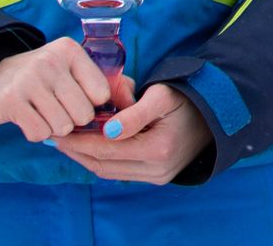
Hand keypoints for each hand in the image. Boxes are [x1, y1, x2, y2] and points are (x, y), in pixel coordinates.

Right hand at [0, 37, 113, 142]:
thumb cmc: (44, 79)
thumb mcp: (72, 71)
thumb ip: (106, 83)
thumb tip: (132, 101)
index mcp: (70, 51)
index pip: (101, 92)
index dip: (94, 104)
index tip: (81, 100)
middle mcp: (50, 61)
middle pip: (83, 113)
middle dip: (75, 120)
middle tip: (60, 109)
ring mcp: (28, 80)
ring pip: (63, 126)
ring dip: (55, 128)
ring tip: (45, 112)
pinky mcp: (10, 101)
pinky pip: (40, 133)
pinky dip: (38, 133)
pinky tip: (30, 118)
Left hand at [50, 81, 210, 183]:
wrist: (215, 112)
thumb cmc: (187, 96)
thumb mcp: (162, 95)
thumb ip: (134, 112)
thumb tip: (106, 132)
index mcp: (158, 148)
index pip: (105, 150)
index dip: (78, 142)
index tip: (59, 132)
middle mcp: (157, 169)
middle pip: (104, 165)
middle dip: (77, 152)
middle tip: (57, 138)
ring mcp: (158, 177)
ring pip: (110, 172)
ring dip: (87, 158)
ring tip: (70, 143)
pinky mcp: (158, 178)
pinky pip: (121, 172)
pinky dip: (103, 161)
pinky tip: (91, 149)